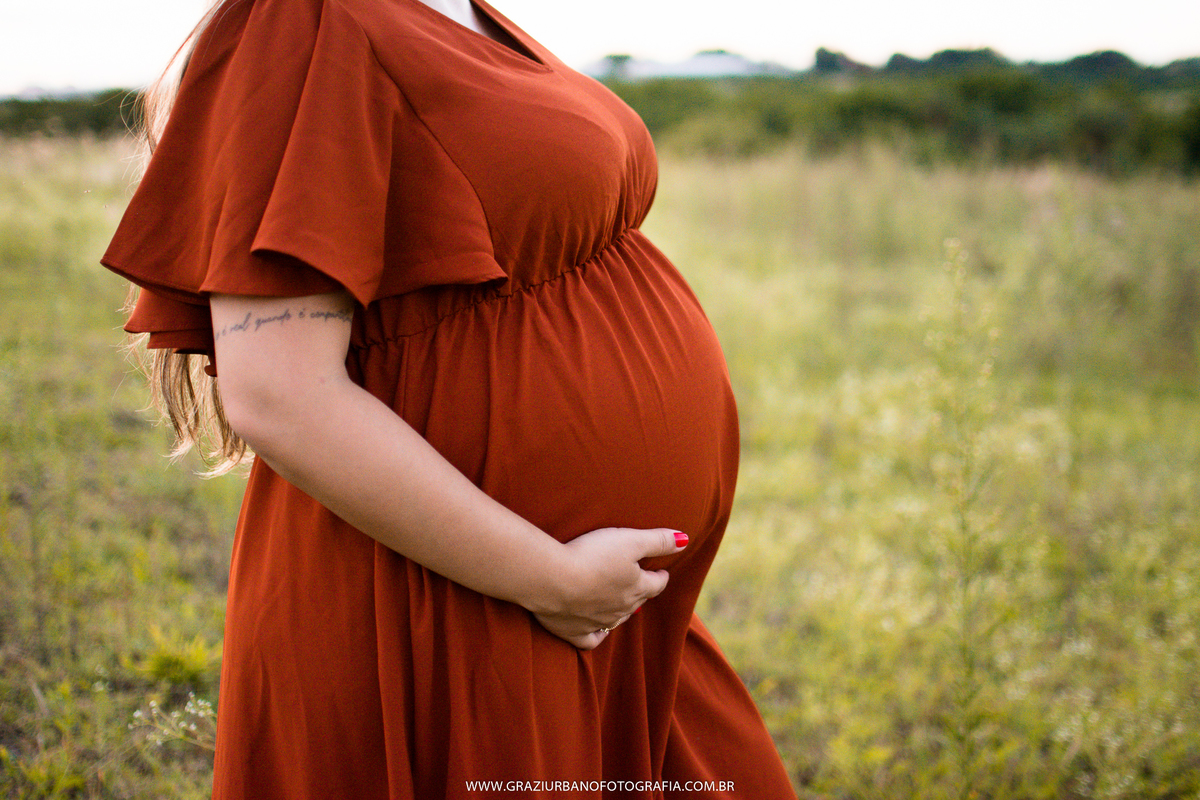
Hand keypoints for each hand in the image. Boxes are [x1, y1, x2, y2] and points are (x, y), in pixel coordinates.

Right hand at [531, 527, 687, 649]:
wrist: (552, 580)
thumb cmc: (592, 555)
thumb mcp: (630, 540)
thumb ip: (658, 541)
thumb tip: (685, 539)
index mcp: (636, 587)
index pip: (656, 583)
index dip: (661, 576)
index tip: (661, 570)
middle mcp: (621, 608)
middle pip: (638, 600)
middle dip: (643, 591)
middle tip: (643, 582)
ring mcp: (598, 622)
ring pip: (618, 619)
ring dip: (622, 610)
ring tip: (622, 601)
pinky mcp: (574, 632)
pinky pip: (592, 640)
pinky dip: (597, 636)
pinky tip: (599, 631)